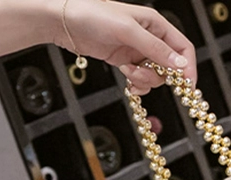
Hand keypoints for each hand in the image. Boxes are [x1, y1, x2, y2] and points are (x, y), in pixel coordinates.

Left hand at [49, 0, 196, 94]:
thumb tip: (179, 64)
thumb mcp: (128, 31)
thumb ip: (154, 48)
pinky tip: (125, 78)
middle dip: (157, 75)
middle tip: (138, 75)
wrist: (67, 23)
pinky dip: (134, 83)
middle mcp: (149, 38)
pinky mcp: (122, 61)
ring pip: (152, 74)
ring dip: (142, 80)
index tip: (188, 86)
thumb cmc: (96, 16)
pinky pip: (137, 77)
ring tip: (127, 73)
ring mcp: (135, 51)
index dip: (188, 67)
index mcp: (157, 24)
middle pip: (168, 66)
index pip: (182, 47)